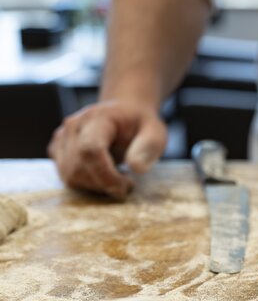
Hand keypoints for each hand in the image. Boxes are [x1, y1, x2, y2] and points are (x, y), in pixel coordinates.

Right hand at [48, 100, 166, 198]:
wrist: (123, 113)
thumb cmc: (140, 124)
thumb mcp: (155, 132)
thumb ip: (148, 147)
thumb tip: (136, 168)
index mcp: (97, 118)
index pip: (90, 150)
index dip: (106, 175)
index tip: (127, 185)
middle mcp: (73, 126)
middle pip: (78, 168)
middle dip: (104, 185)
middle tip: (127, 184)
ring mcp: (62, 138)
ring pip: (70, 176)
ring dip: (96, 187)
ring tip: (117, 178)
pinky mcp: (58, 150)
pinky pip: (67, 177)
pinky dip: (87, 184)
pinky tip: (103, 176)